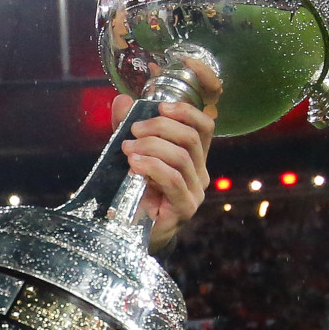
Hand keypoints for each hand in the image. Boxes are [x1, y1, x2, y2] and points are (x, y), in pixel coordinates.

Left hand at [112, 56, 219, 250]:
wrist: (132, 230)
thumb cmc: (134, 189)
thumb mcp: (130, 152)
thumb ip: (127, 127)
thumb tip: (123, 99)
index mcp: (192, 153)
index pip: (205, 122)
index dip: (191, 106)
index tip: (165, 100)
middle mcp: (200, 169)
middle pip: (192, 135)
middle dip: (161, 126)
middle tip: (134, 131)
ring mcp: (195, 189)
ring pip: (182, 155)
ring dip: (151, 147)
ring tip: (127, 150)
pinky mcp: (185, 207)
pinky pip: (173, 179)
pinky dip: (152, 167)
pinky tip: (134, 165)